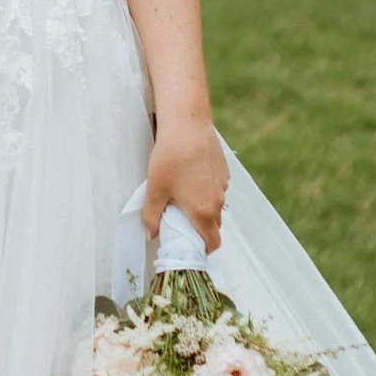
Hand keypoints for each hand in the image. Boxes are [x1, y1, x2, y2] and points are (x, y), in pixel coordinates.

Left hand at [143, 120, 226, 250]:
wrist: (187, 126)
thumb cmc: (170, 158)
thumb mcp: (154, 190)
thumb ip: (152, 217)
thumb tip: (152, 235)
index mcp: (203, 212)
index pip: (212, 242)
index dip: (203, 249)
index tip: (190, 248)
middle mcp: (218, 201)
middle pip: (214, 226)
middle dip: (200, 230)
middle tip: (180, 224)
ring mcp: (223, 186)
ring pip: (215, 207)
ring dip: (203, 209)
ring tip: (182, 198)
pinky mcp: (223, 171)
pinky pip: (216, 190)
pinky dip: (206, 192)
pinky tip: (189, 179)